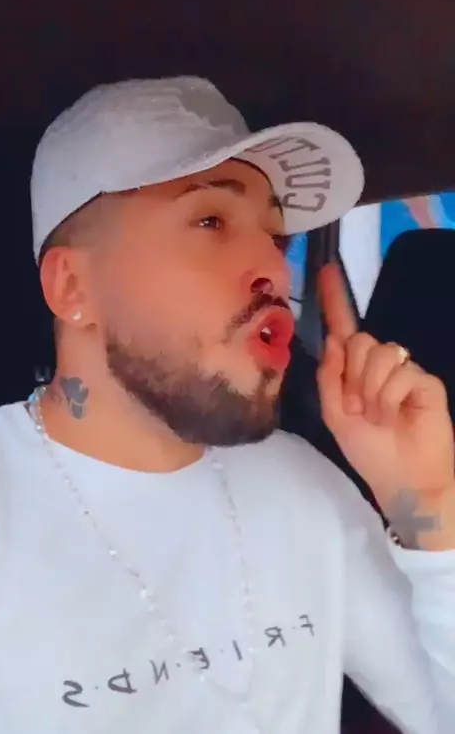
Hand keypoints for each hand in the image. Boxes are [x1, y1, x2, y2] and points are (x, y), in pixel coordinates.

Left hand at [317, 263, 454, 547]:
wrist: (403, 481)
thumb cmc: (368, 451)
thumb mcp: (335, 413)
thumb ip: (331, 374)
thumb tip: (335, 337)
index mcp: (354, 372)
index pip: (345, 331)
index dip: (335, 302)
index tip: (327, 271)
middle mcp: (379, 366)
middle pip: (359, 341)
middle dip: (353, 377)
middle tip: (360, 409)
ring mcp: (405, 371)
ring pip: (379, 354)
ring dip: (371, 391)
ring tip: (378, 416)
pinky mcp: (426, 382)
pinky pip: (401, 372)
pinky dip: (391, 398)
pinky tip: (396, 417)